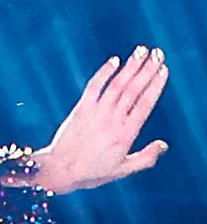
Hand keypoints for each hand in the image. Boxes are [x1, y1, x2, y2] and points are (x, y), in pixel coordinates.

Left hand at [8, 45, 169, 194]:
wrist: (59, 171)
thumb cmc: (90, 173)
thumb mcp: (122, 170)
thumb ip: (146, 158)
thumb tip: (164, 144)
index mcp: (126, 134)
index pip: (145, 104)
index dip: (155, 85)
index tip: (163, 70)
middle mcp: (112, 120)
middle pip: (133, 90)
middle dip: (147, 70)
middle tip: (158, 53)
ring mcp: (96, 113)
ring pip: (117, 85)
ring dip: (130, 66)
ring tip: (142, 51)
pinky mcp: (80, 109)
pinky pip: (94, 86)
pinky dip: (104, 72)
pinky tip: (114, 60)